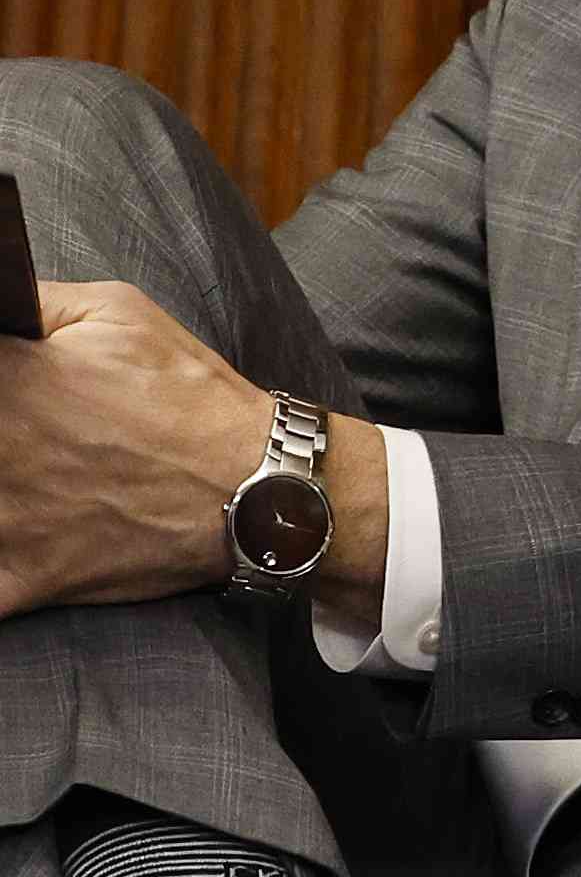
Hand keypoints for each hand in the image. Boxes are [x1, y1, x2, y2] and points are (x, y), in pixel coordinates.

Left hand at [0, 285, 286, 616]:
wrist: (259, 487)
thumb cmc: (191, 397)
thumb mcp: (118, 313)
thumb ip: (31, 301)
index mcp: (5, 380)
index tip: (7, 393)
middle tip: (24, 436)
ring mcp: (2, 518)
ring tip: (23, 477)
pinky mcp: (24, 575)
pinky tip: (7, 543)